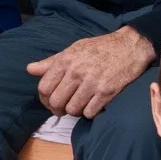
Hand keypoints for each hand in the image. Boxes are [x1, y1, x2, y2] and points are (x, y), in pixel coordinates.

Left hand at [27, 26, 154, 117]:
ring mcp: (92, 83)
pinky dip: (89, 112)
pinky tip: (93, 104)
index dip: (45, 99)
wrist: (130, 46)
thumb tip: (30, 69)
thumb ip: (51, 62)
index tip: (51, 101)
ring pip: (72, 110)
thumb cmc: (100, 48)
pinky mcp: (107, 92)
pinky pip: (89, 113)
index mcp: (66, 61)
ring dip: (75, 111)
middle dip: (58, 108)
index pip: (44, 88)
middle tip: (65, 107)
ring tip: (80, 103)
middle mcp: (76, 72)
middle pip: (56, 102)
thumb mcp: (74, 49)